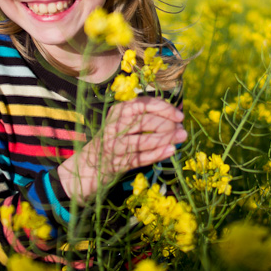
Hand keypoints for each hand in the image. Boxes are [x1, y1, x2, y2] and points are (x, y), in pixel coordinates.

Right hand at [56, 96, 186, 202]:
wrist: (88, 166)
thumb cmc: (113, 141)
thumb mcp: (124, 123)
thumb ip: (144, 117)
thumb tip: (176, 115)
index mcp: (118, 112)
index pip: (142, 104)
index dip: (163, 108)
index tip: (179, 115)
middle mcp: (114, 126)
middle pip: (145, 121)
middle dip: (167, 125)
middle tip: (182, 130)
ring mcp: (114, 146)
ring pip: (143, 140)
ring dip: (166, 139)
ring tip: (181, 138)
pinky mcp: (116, 163)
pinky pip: (140, 158)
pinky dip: (157, 154)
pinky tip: (171, 151)